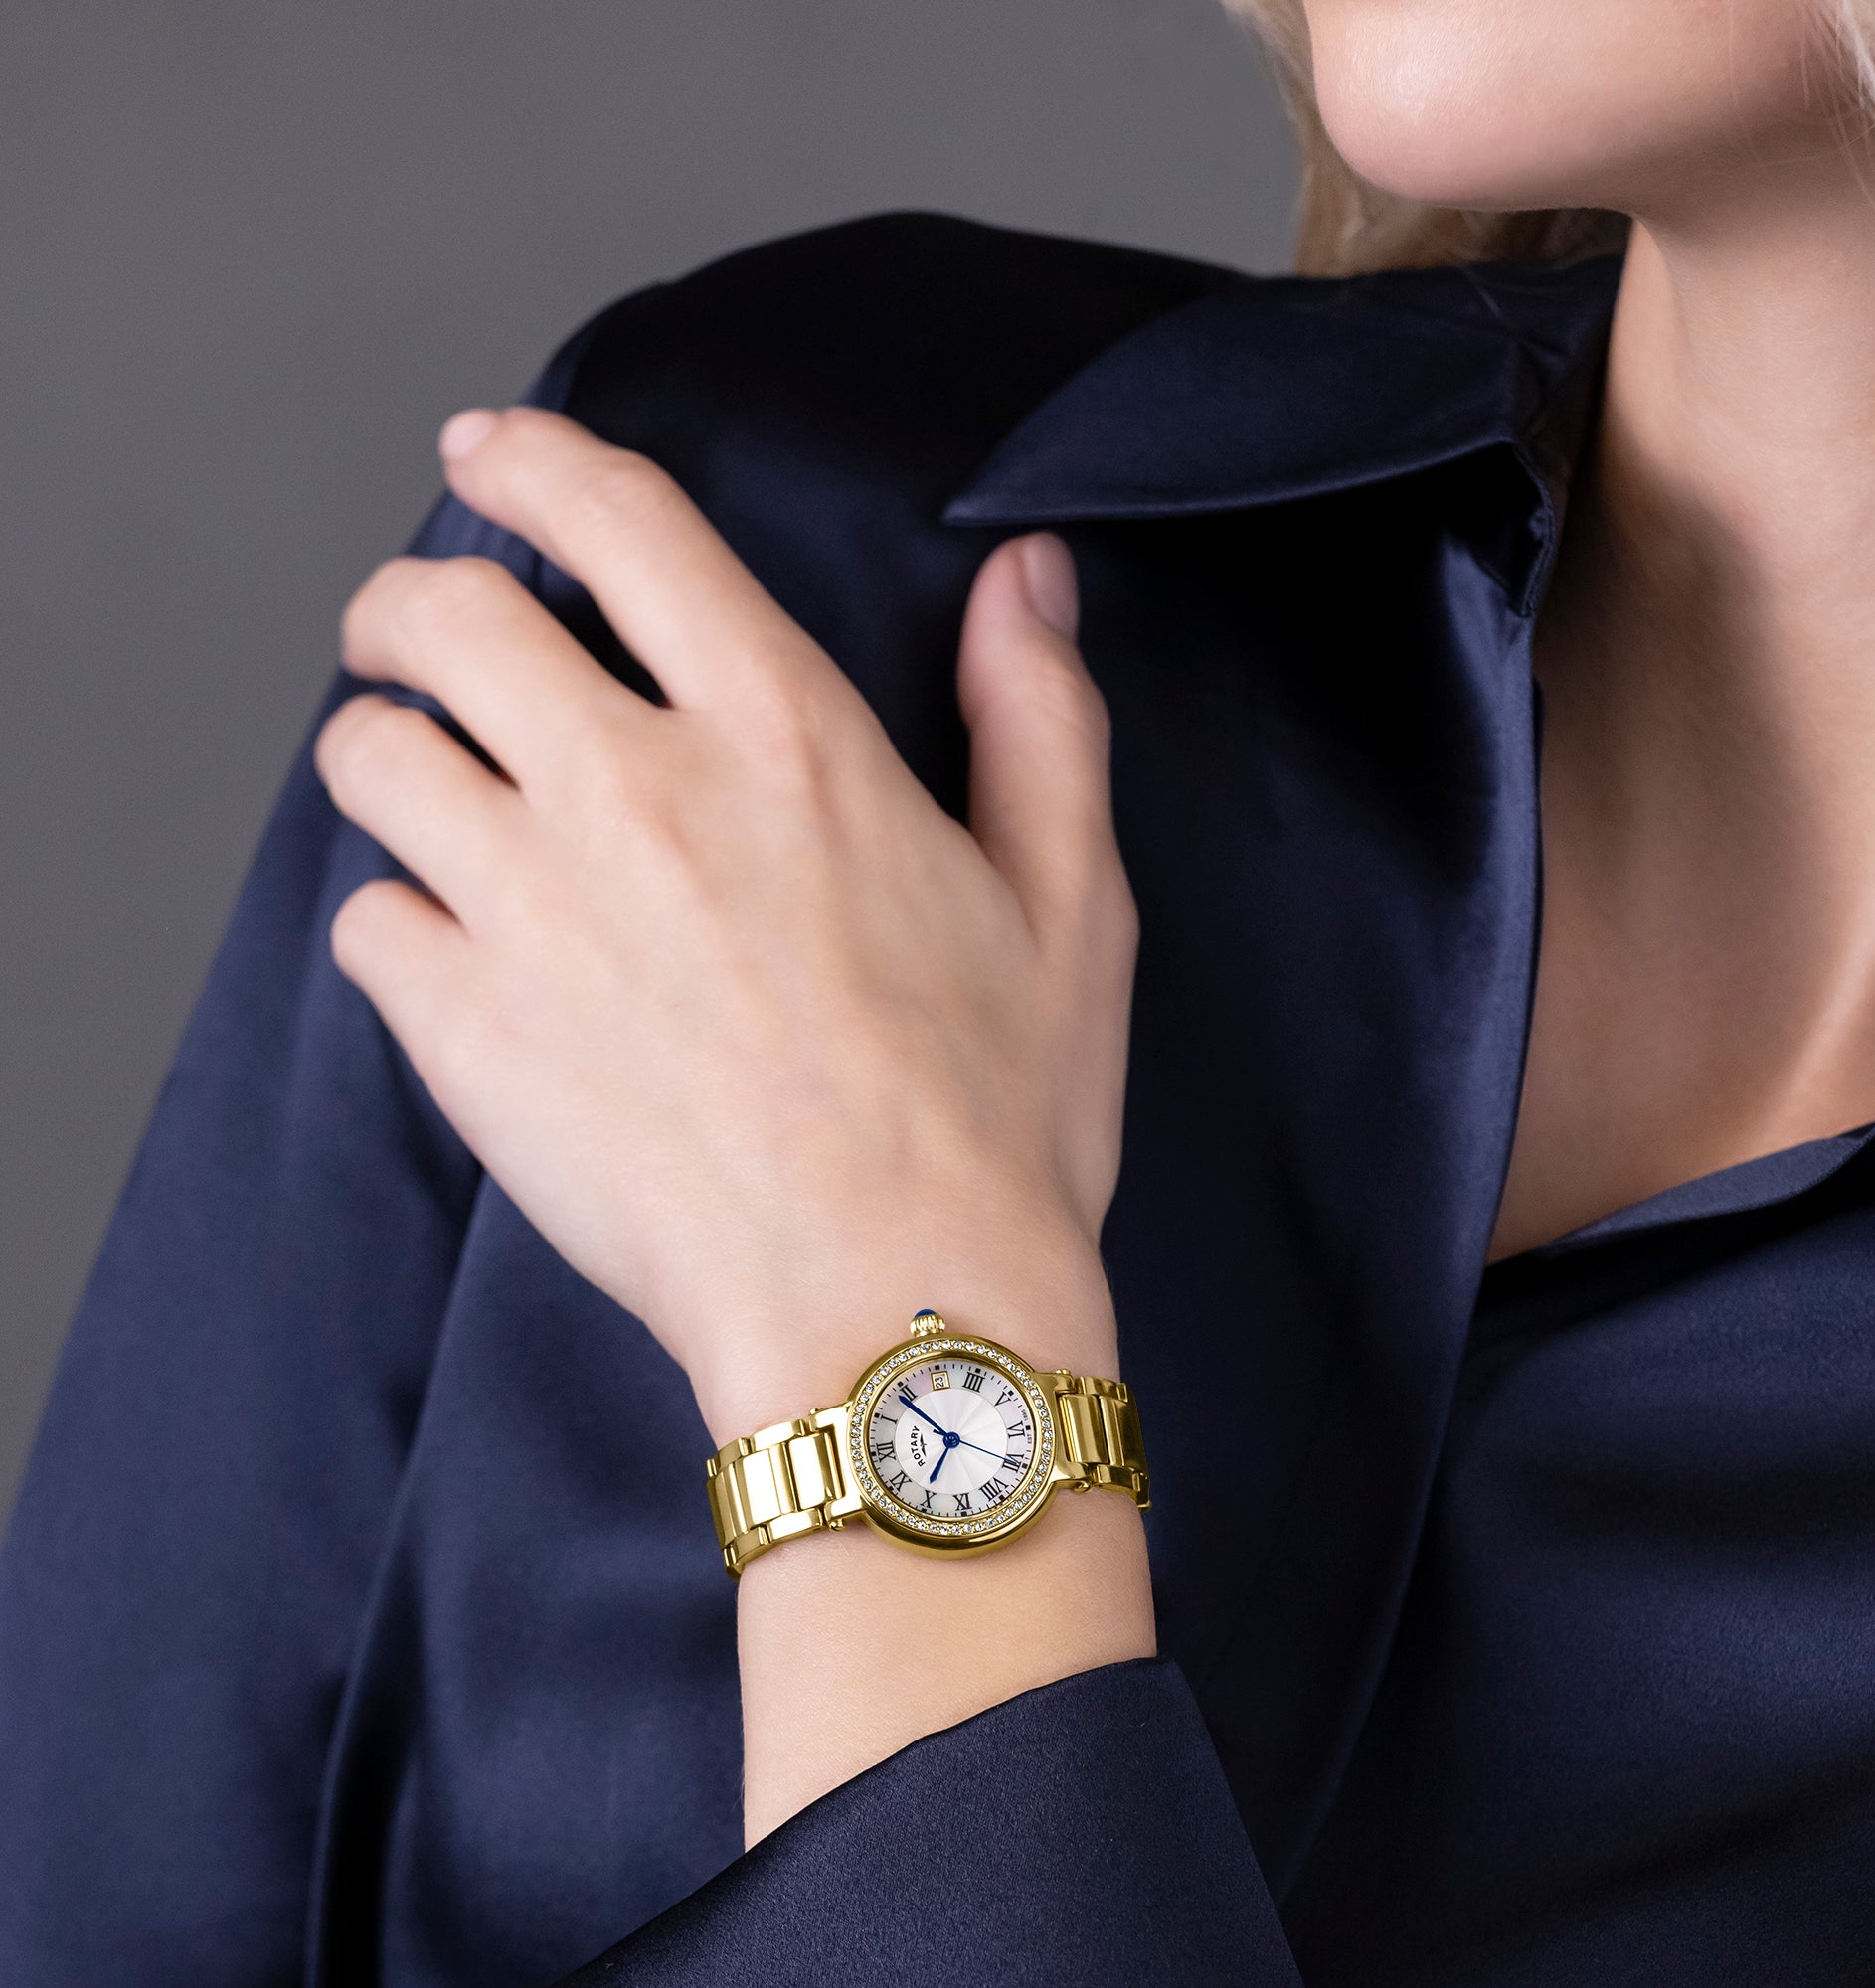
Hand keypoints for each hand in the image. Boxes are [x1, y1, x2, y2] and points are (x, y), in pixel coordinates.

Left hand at [315, 407, 1138, 1444]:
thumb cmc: (993, 1121)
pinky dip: (398, 923)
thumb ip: (1038, 718)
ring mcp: (532, 909)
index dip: (528, 464)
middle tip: (420, 641)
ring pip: (372, 757)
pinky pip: (367, 922)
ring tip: (431, 793)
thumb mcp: (1069, 904)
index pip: (618, 523)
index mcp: (784, 735)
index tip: (486, 459)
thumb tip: (1025, 580)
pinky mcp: (465, 1032)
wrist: (893, 1314)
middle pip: (442, 619)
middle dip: (411, 605)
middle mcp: (635, 790)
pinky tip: (457, 958)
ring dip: (390, 753)